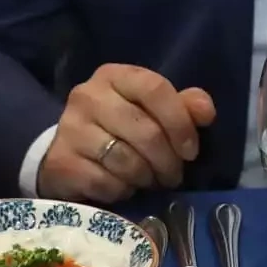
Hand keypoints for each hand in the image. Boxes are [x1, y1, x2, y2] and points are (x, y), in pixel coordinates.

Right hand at [41, 65, 216, 201]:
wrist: (65, 153)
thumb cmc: (117, 128)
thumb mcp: (149, 111)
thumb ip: (181, 106)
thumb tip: (205, 110)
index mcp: (113, 76)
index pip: (155, 88)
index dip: (180, 122)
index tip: (190, 150)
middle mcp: (87, 96)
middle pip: (146, 131)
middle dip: (167, 160)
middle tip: (173, 175)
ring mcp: (70, 128)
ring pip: (127, 161)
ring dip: (146, 178)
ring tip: (149, 180)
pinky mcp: (61, 161)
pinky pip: (106, 183)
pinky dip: (122, 191)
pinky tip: (122, 187)